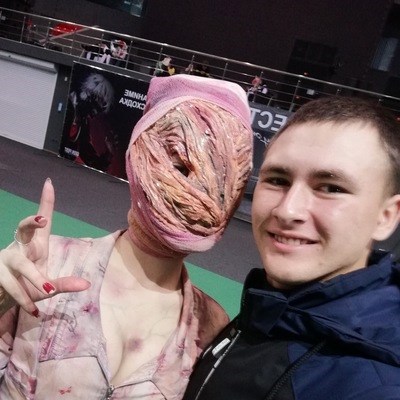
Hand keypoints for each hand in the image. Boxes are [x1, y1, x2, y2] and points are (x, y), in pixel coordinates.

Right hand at [0, 179, 89, 316]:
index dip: (45, 202)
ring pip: (20, 263)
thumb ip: (65, 284)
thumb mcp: (48, 287)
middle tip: (41, 220)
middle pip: (22, 229)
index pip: (41, 220)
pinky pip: (11, 286)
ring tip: (47, 291)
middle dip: (31, 222)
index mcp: (35, 244)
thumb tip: (86, 284)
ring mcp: (6, 260)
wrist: (3, 299)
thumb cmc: (28, 287)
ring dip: (34, 277)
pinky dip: (23, 298)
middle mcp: (19, 247)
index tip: (49, 183)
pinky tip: (33, 310)